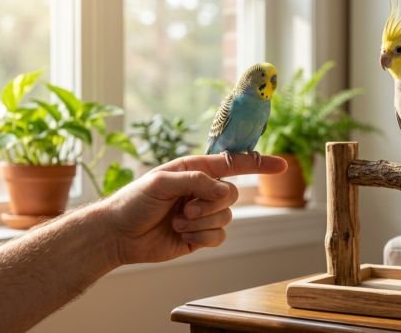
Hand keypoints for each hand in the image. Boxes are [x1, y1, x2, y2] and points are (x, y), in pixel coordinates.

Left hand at [100, 154, 286, 265]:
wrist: (119, 235)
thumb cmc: (134, 201)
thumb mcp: (162, 181)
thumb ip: (196, 181)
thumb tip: (222, 191)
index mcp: (197, 170)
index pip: (234, 163)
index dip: (259, 163)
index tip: (282, 164)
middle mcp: (204, 191)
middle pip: (233, 194)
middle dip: (211, 204)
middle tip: (185, 209)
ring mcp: (204, 215)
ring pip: (227, 217)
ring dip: (201, 223)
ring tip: (177, 222)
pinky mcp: (201, 236)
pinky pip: (219, 237)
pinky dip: (201, 238)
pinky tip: (181, 236)